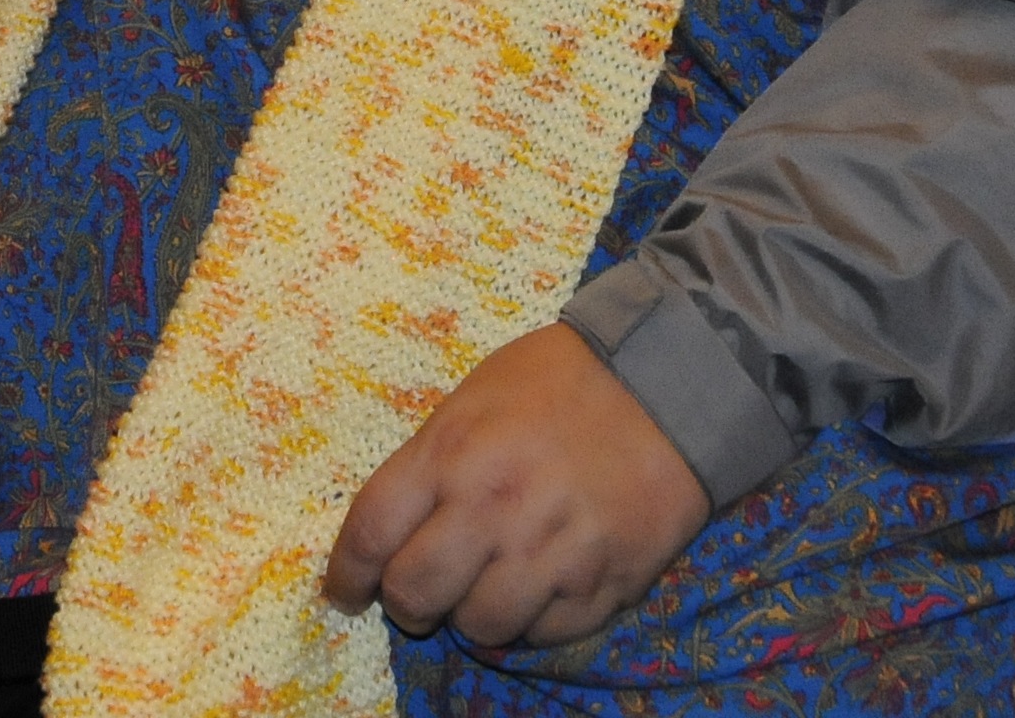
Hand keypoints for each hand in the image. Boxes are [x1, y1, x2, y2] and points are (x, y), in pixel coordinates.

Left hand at [323, 325, 713, 653]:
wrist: (670, 384)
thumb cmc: (559, 381)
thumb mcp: (473, 398)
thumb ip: (430, 462)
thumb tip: (392, 529)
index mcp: (452, 454)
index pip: (371, 533)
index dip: (346, 574)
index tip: (345, 591)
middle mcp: (495, 509)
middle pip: (414, 594)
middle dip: (406, 602)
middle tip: (420, 592)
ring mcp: (552, 553)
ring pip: (479, 625)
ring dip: (473, 613)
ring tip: (490, 582)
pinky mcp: (604, 585)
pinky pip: (545, 634)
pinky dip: (534, 619)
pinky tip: (541, 584)